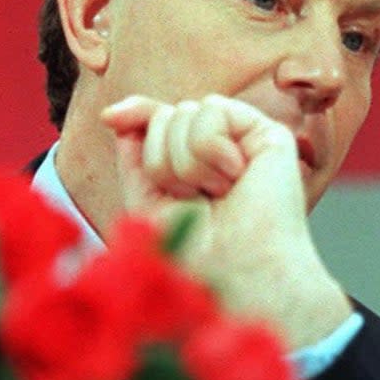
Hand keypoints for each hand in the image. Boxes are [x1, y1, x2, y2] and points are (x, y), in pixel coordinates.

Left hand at [101, 94, 351, 347]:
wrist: (235, 270)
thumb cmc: (196, 251)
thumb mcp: (147, 199)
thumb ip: (135, 153)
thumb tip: (116, 112)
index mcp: (196, 164)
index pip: (161, 119)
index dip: (138, 112)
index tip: (110, 118)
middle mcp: (223, 149)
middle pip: (168, 115)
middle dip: (163, 160)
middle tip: (194, 198)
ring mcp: (247, 141)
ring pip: (188, 110)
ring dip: (187, 161)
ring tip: (217, 194)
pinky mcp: (270, 135)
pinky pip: (214, 109)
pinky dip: (209, 147)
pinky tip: (234, 177)